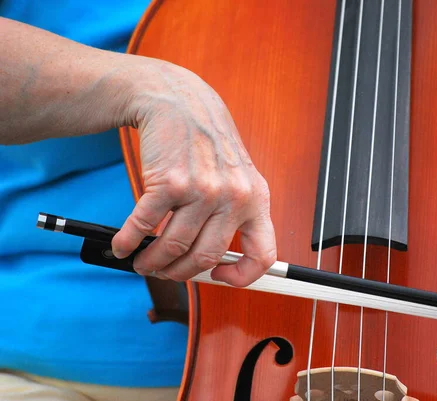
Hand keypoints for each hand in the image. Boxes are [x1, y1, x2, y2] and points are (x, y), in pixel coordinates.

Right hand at [111, 60, 276, 286]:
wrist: (179, 101)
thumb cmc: (207, 141)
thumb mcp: (237, 175)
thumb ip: (233, 213)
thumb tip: (214, 261)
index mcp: (256, 198)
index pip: (263, 253)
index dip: (243, 276)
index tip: (221, 278)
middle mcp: (233, 197)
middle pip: (205, 256)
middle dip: (180, 272)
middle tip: (165, 271)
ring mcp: (203, 190)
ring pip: (173, 246)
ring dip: (152, 261)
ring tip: (142, 261)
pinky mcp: (170, 182)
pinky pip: (145, 227)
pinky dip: (129, 242)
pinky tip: (123, 246)